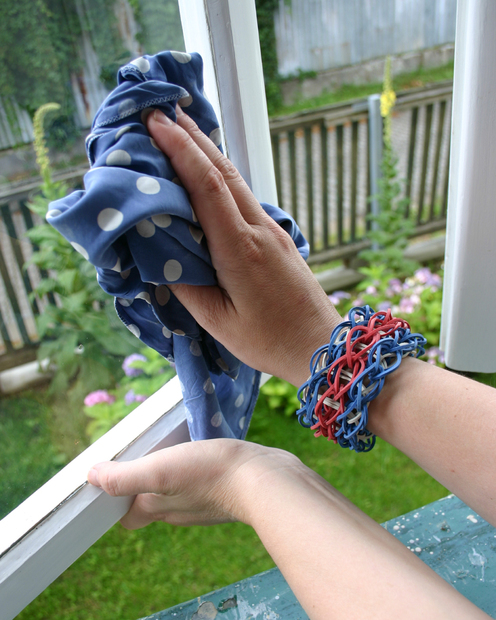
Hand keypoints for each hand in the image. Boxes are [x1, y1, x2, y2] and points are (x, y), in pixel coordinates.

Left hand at [87, 439, 299, 528]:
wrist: (265, 479)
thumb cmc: (210, 474)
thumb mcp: (160, 470)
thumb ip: (124, 477)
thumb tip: (91, 477)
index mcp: (159, 508)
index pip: (130, 516)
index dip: (118, 500)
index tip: (116, 475)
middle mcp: (179, 510)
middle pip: (151, 502)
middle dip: (143, 482)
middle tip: (143, 452)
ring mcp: (204, 502)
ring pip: (177, 490)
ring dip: (170, 472)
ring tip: (171, 446)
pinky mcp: (225, 489)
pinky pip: (201, 480)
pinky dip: (194, 468)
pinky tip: (200, 450)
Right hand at [146, 108, 341, 385]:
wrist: (323, 346)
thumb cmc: (269, 341)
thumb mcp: (217, 322)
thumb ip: (185, 285)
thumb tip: (158, 254)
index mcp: (239, 249)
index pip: (206, 185)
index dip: (180, 150)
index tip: (156, 123)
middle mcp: (258, 230)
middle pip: (223, 171)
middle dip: (192, 137)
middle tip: (162, 112)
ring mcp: (272, 230)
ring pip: (236, 181)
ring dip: (208, 152)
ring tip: (182, 131)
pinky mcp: (278, 237)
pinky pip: (245, 197)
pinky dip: (221, 176)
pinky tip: (209, 174)